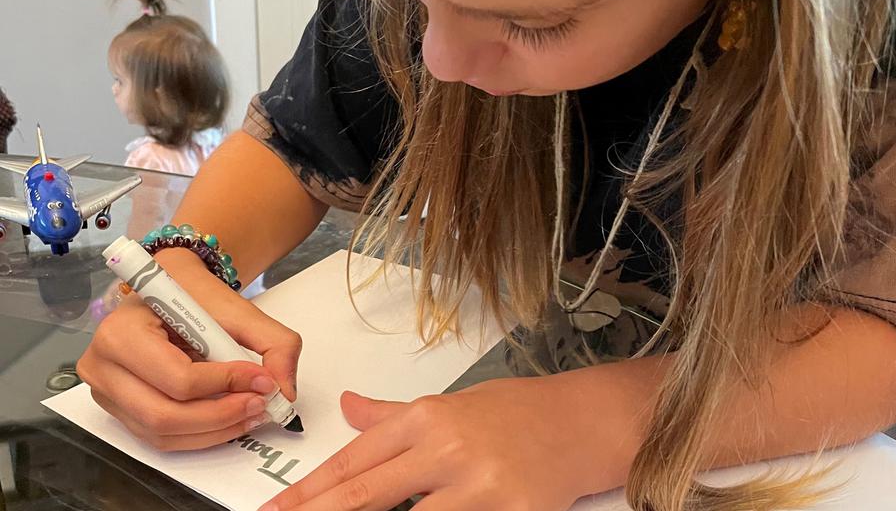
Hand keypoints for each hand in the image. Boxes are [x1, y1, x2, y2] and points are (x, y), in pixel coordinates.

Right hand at [77, 248, 301, 450]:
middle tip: (260, 404)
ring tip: (251, 412)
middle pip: (164, 415)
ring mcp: (105, 392)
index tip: (261, 379)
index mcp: (122, 331)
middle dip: (221, 416)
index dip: (225, 385)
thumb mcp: (239, 309)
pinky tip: (230, 418)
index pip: (177, 377)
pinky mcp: (118, 410)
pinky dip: (200, 434)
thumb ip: (274, 343)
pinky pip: (159, 437)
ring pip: (162, 433)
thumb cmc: (196, 295)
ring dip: (215, 431)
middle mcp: (102, 365)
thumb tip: (284, 390)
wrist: (172, 288)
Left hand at [260, 376, 624, 510]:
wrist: (583, 422)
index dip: (309, 492)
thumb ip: (391, 415)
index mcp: (427, 418)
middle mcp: (448, 448)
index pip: (353, 460)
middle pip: (366, 494)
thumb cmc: (516, 412)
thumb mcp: (450, 404)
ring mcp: (481, 486)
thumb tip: (346, 406)